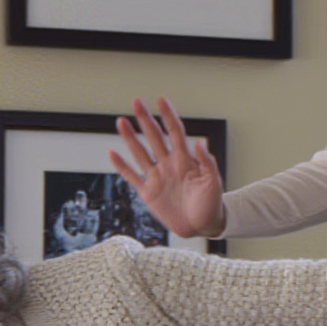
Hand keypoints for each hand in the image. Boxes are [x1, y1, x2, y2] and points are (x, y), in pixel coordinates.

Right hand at [110, 95, 226, 238]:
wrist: (202, 226)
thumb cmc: (211, 203)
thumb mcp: (214, 181)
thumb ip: (207, 162)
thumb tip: (199, 143)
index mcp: (185, 159)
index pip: (174, 131)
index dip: (167, 115)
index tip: (159, 100)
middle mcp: (168, 164)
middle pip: (154, 137)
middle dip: (145, 119)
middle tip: (136, 102)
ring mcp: (157, 177)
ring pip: (140, 153)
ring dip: (130, 137)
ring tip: (121, 121)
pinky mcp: (149, 193)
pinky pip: (132, 177)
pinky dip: (122, 166)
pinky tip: (113, 153)